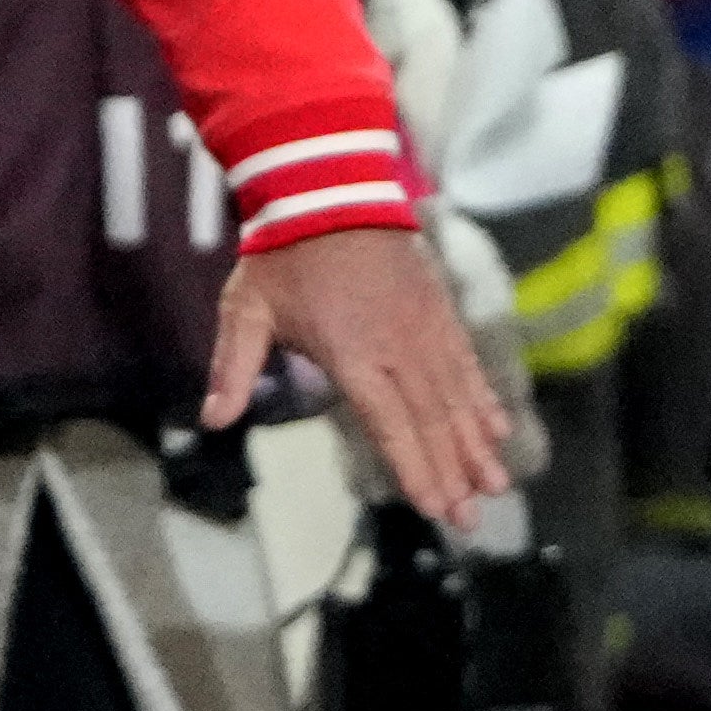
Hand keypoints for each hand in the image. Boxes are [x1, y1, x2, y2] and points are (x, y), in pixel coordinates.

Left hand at [207, 225, 513, 528]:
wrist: (331, 191)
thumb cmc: (282, 255)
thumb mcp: (245, 309)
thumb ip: (233, 367)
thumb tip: (212, 419)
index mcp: (352, 355)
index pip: (389, 424)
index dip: (414, 467)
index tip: (434, 505)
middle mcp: (398, 348)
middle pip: (431, 421)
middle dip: (453, 473)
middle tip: (471, 520)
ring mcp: (425, 330)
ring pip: (457, 398)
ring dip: (476, 445)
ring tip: (496, 486)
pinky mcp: (439, 313)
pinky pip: (467, 364)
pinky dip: (484, 399)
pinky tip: (497, 429)